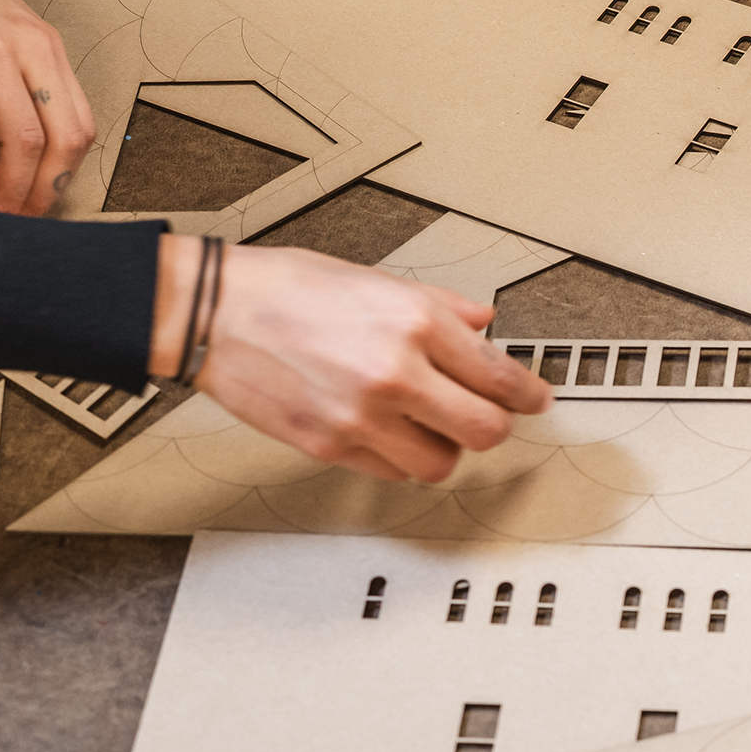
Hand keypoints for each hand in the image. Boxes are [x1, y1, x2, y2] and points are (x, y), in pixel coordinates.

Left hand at [0, 0, 92, 214]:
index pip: (23, 138)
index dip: (12, 190)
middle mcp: (32, 46)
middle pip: (69, 136)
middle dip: (47, 188)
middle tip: (17, 219)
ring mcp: (49, 44)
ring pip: (83, 123)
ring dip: (63, 169)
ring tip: (29, 197)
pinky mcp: (52, 46)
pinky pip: (76, 104)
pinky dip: (64, 142)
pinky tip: (39, 162)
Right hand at [154, 239, 553, 483]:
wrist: (214, 313)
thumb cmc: (285, 289)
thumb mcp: (376, 279)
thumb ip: (440, 306)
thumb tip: (483, 322)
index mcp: (415, 323)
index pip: (499, 376)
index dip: (529, 394)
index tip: (536, 399)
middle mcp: (396, 374)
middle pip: (485, 431)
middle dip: (494, 424)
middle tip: (489, 414)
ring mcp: (363, 417)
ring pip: (441, 464)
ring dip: (446, 448)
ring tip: (432, 426)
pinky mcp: (330, 446)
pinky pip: (391, 472)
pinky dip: (401, 458)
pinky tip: (391, 433)